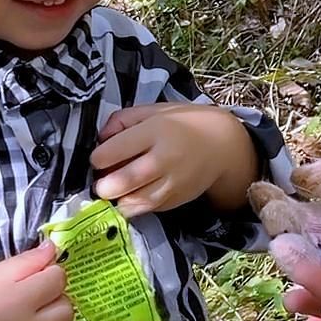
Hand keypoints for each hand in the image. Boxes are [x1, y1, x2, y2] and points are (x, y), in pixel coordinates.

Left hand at [90, 103, 253, 215]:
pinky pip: (146, 209)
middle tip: (102, 180)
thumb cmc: (184, 123)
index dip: (98, 157)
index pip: (111, 152)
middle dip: (102, 185)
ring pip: (132, 203)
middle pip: (120, 182)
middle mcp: (163, 159)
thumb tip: (100, 140)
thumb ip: (123, 120)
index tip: (100, 156)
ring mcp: (171, 183)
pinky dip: (135, 205)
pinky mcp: (175, 200)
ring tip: (116, 190)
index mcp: (155, 131)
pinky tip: (135, 193)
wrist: (223, 145)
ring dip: (117, 199)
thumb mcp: (154, 110)